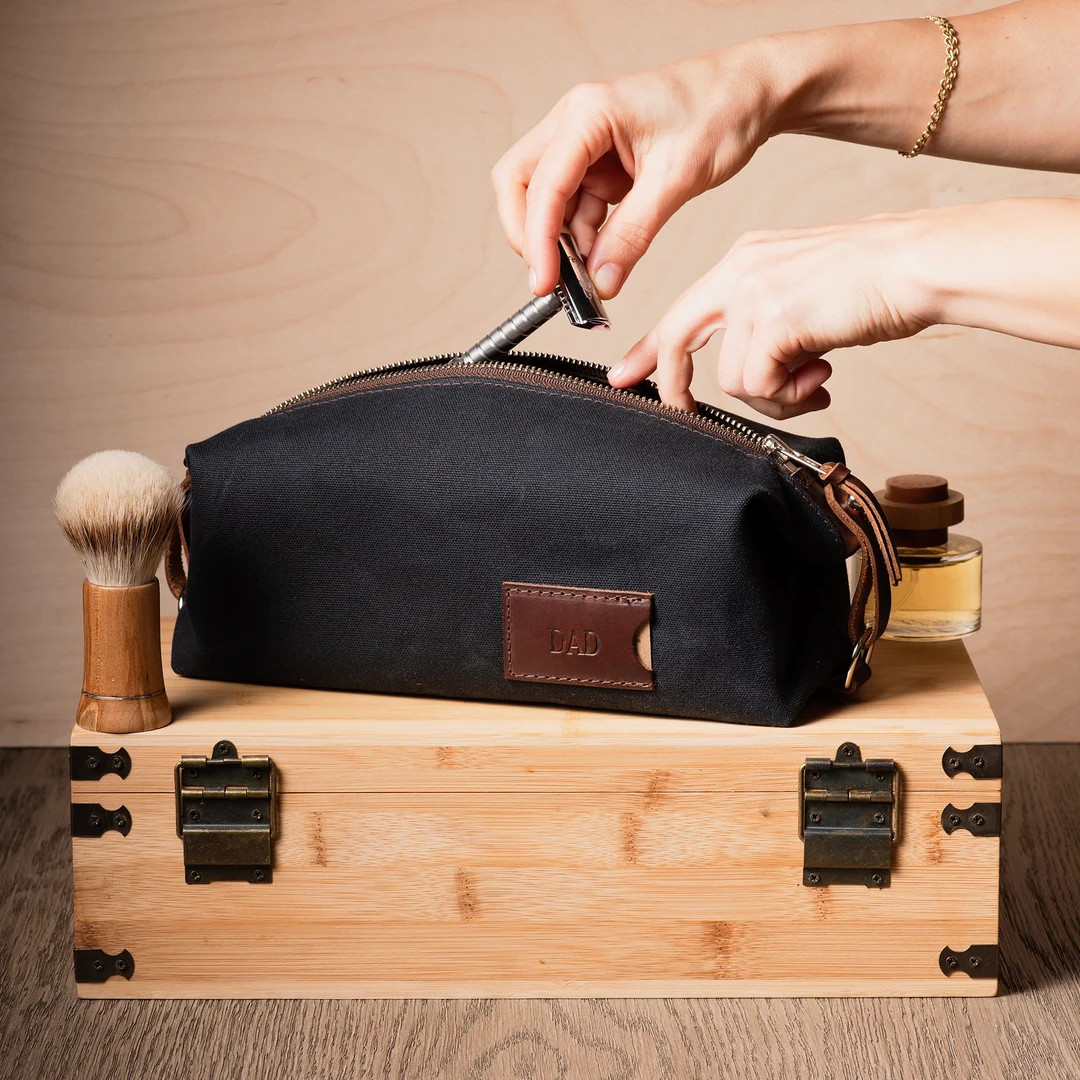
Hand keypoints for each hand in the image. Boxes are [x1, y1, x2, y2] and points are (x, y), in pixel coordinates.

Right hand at [490, 42, 783, 299]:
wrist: (752, 93)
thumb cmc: (720, 111)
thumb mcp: (676, 180)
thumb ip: (632, 234)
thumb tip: (601, 280)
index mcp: (587, 113)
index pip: (541, 184)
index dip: (536, 239)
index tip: (545, 283)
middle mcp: (576, 124)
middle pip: (521, 185)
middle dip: (530, 235)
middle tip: (553, 280)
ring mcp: (586, 145)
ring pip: (547, 202)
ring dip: (561, 243)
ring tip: (588, 279)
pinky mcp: (601, 165)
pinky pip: (577, 208)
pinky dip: (584, 239)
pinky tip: (602, 260)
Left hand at [610, 213, 930, 416]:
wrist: (919, 265)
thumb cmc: (875, 286)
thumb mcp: (803, 298)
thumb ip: (768, 327)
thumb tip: (756, 378)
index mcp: (744, 260)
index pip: (681, 309)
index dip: (649, 348)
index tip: (624, 374)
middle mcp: (740, 269)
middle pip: (676, 338)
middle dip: (673, 386)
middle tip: (686, 411)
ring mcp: (754, 292)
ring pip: (730, 379)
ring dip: (772, 397)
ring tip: (814, 383)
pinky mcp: (774, 319)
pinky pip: (757, 385)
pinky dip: (789, 396)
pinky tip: (822, 379)